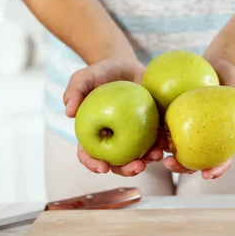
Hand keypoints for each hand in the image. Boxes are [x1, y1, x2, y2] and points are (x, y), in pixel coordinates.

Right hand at [63, 54, 164, 175]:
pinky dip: (161, 144)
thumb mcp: (84, 77)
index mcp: (93, 135)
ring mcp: (132, 137)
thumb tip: (68, 111)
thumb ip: (74, 90)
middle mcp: (112, 141)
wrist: (126, 65)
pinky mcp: (149, 129)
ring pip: (139, 156)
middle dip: (127, 170)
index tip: (103, 168)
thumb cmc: (101, 73)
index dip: (93, 165)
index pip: (88, 155)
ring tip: (156, 154)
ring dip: (148, 161)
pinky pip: (155, 141)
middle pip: (117, 163)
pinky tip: (166, 142)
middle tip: (138, 167)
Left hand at [162, 52, 234, 179]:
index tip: (207, 175)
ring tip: (155, 154)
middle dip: (181, 168)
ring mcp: (187, 131)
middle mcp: (203, 141)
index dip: (214, 170)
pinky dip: (156, 135)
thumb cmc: (234, 80)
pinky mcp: (173, 119)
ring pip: (175, 150)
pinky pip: (163, 130)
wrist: (215, 66)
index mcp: (222, 141)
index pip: (220, 160)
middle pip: (193, 162)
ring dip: (164, 156)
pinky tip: (147, 135)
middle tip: (170, 164)